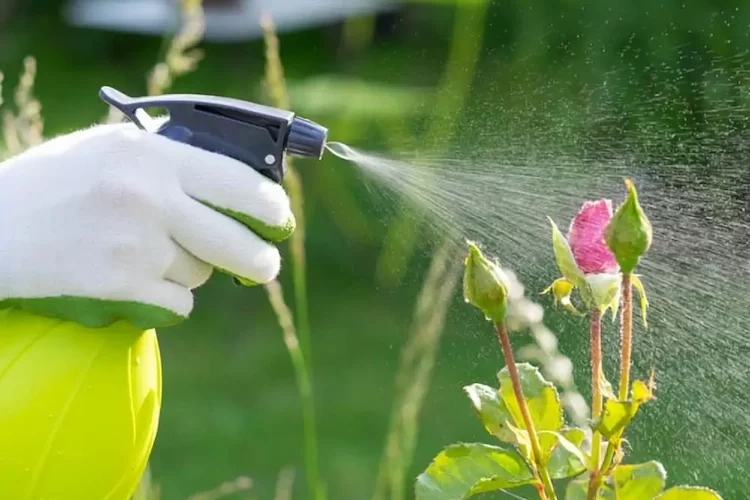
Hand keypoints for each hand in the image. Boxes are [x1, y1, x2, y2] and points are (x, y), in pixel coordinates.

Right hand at [0, 122, 295, 328]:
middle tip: (267, 264)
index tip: (281, 216)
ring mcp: (138, 245)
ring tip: (150, 254)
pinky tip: (139, 280)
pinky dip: (169, 296)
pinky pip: (178, 300)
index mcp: (150, 154)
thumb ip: (164, 160)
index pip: (237, 180)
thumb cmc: (49, 185)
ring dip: (191, 269)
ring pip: (202, 271)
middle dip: (261, 259)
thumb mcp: (107, 149)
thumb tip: (228, 178)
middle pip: (238, 239)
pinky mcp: (123, 287)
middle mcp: (151, 197)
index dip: (270, 203)